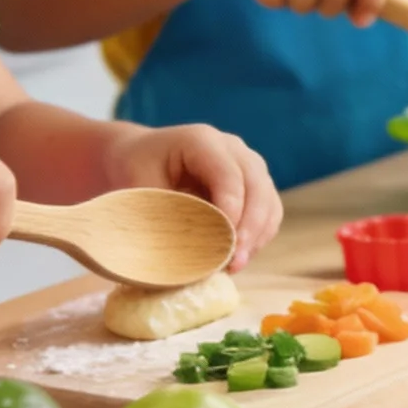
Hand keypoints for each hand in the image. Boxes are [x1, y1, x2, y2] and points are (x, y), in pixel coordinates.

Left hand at [102, 123, 280, 269]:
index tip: (223, 244)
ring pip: (268, 203)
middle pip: (257, 189)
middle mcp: (234, 149)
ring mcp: (249, 166)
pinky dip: (259, 237)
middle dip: (249, 229)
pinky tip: (239, 258)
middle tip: (233, 262)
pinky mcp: (256, 186)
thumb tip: (184, 253)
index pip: (229, 176)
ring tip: (235, 266)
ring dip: (257, 237)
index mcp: (203, 141)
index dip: (231, 210)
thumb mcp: (139, 186)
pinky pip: (269, 213)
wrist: (144, 155)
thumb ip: (163, 214)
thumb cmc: (137, 168)